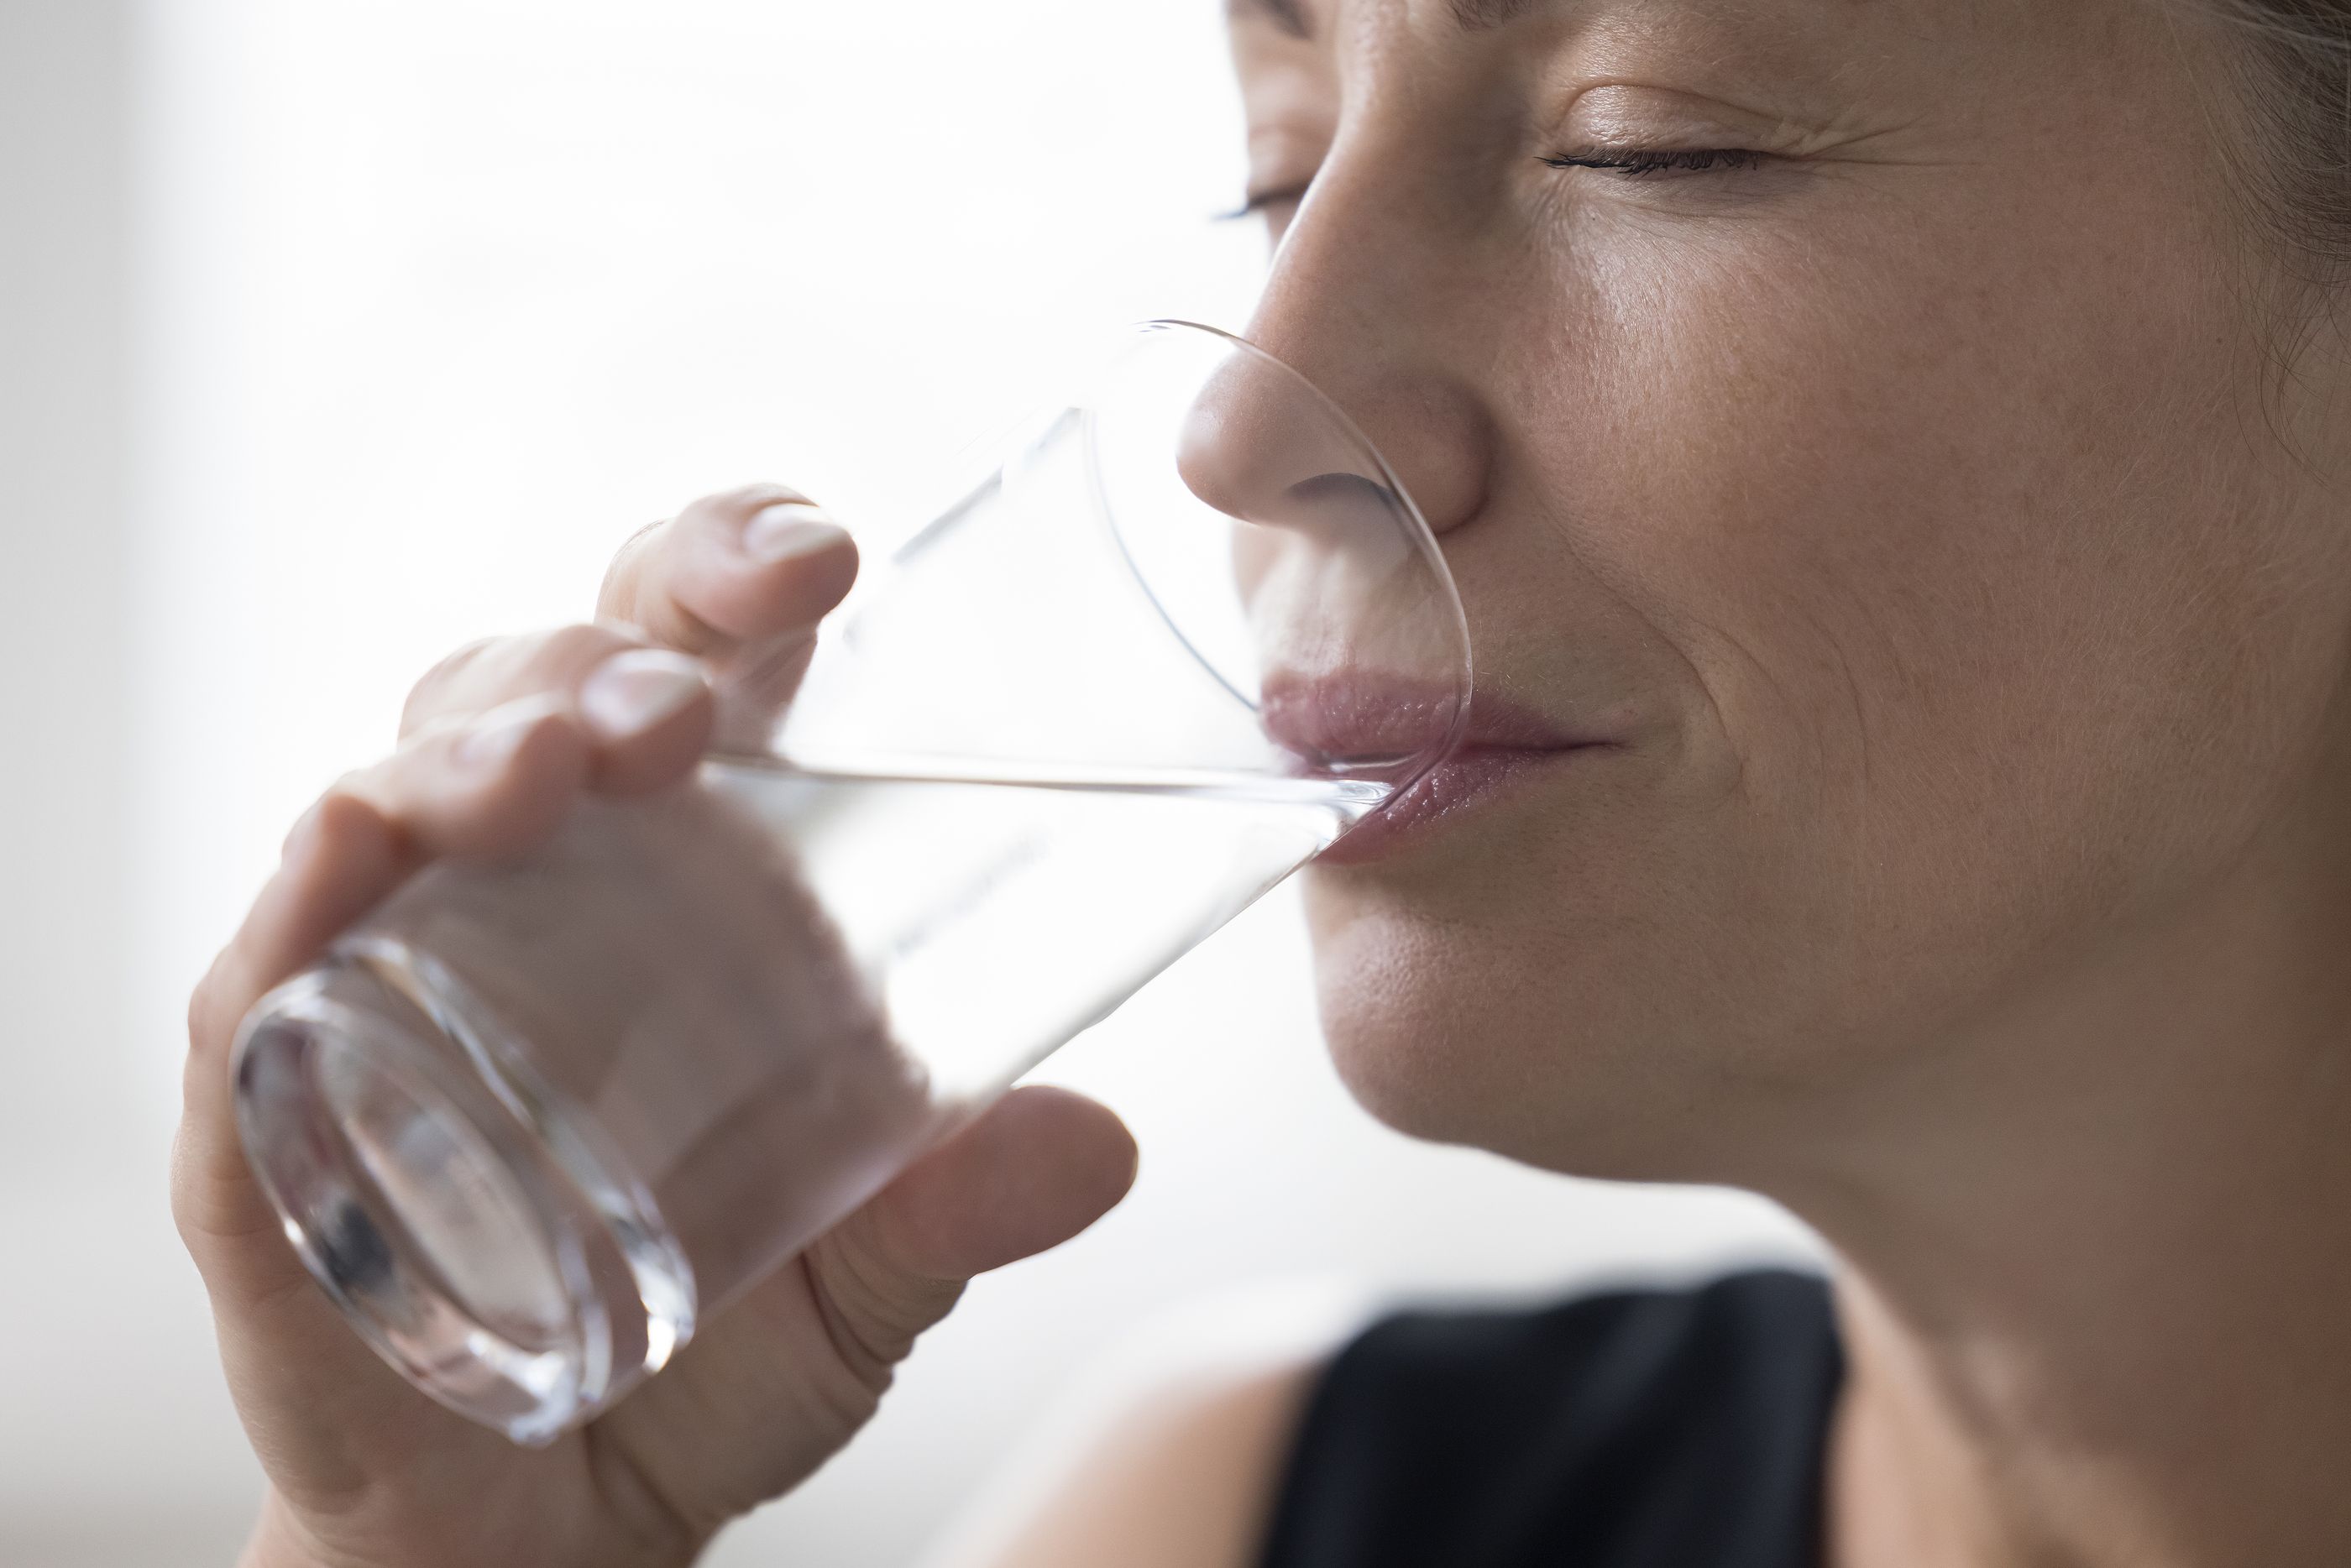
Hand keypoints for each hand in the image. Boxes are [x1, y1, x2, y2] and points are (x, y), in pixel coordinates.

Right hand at [175, 485, 1139, 1567]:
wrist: (542, 1531)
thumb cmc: (701, 1357)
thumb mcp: (864, 1279)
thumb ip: (962, 1210)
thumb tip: (1102, 1146)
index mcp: (685, 881)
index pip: (692, 663)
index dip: (734, 569)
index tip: (824, 559)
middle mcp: (532, 892)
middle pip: (542, 685)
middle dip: (606, 653)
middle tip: (685, 714)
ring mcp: (392, 979)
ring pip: (401, 785)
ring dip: (472, 746)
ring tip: (557, 771)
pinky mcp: (275, 1105)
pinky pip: (263, 974)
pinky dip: (302, 902)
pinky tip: (351, 851)